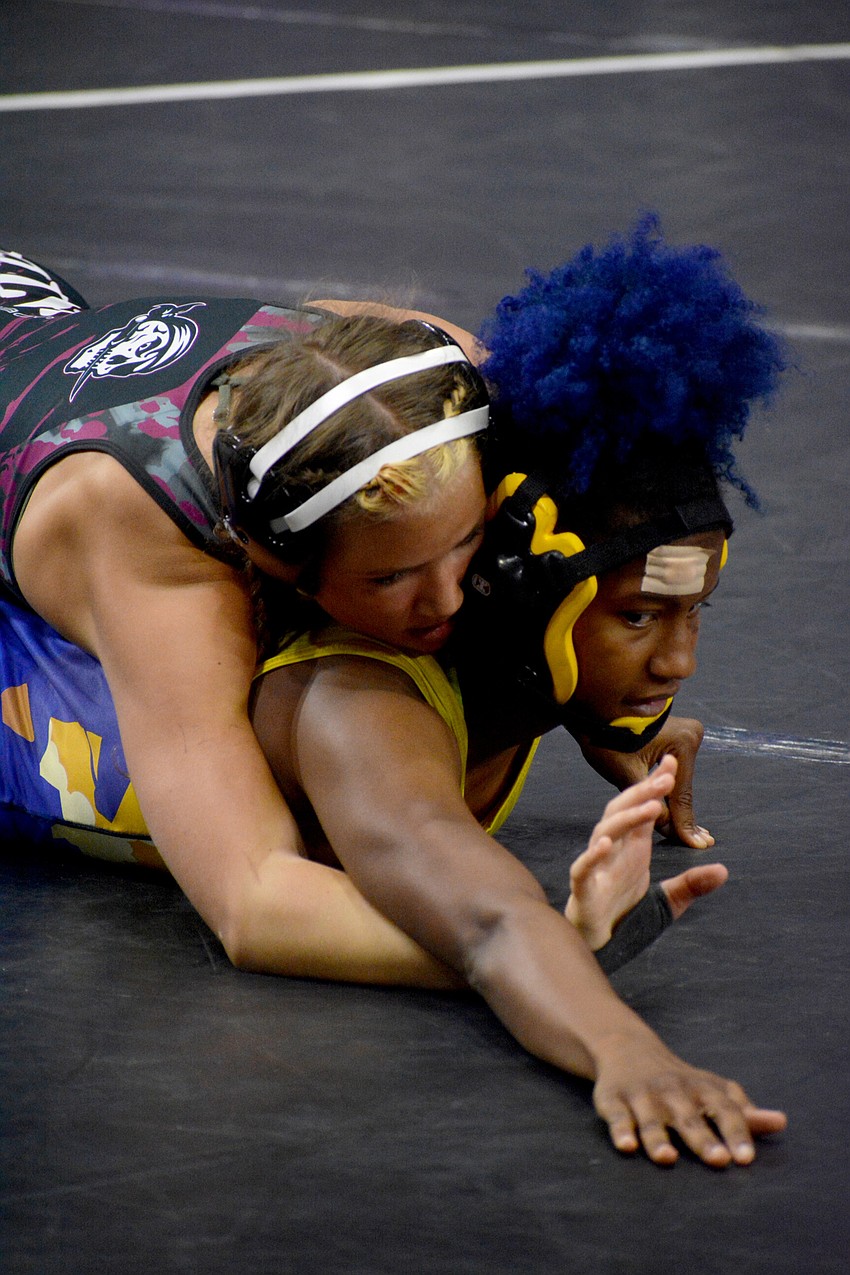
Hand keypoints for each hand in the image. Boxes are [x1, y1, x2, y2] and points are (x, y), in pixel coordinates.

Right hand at [566, 758, 675, 947]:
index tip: (672, 763)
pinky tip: (605, 844)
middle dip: (643, 793)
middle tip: (666, 776)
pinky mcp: (584, 892)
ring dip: (626, 818)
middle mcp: (614, 852)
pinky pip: (583, 869)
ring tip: (650, 807)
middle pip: (623, 812)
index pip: (643, 810)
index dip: (655, 787)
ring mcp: (597, 869)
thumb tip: (723, 870)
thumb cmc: (626, 917)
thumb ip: (692, 884)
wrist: (600, 948)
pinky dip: (592, 856)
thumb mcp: (669, 901)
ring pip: (605, 833)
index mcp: (633, 849)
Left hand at [578, 716, 712, 849]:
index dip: (684, 823)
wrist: (596, 709)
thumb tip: (672, 829)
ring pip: (680, 778)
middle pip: (683, 786)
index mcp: (683, 743)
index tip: (696, 845)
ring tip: (691, 832)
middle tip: (699, 842)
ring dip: (678, 801)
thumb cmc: (607, 739)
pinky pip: (676, 769)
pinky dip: (673, 786)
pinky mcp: (677, 732)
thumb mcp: (626, 775)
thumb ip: (651, 803)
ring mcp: (687, 731)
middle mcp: (692, 734)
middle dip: (684, 814)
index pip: (681, 794)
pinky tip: (678, 807)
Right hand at [593, 1033, 786, 1166]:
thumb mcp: (712, 1089)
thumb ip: (743, 1111)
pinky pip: (617, 1116)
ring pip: (651, 1120)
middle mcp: (673, 1092)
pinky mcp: (614, 1100)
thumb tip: (781, 1123)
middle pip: (689, 1118)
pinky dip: (620, 1130)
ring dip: (658, 1139)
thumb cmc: (680, 1081)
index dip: (736, 1133)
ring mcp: (642, 1096)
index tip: (747, 1158)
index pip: (724, 1110)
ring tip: (667, 1159)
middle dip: (703, 1139)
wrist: (628, 1048)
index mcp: (700, 1090)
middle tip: (719, 1160)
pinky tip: (626, 1146)